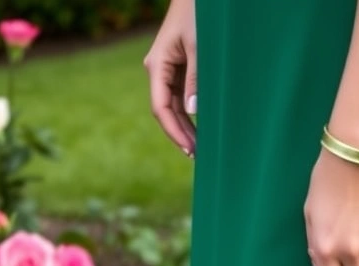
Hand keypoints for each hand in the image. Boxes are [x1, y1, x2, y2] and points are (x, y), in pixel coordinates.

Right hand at [143, 0, 196, 156]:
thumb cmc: (198, 16)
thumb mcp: (199, 47)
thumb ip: (196, 78)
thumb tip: (193, 111)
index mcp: (158, 66)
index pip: (160, 108)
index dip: (174, 131)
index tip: (189, 148)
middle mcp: (159, 70)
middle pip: (165, 111)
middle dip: (180, 134)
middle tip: (198, 156)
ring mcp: (168, 71)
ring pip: (173, 106)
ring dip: (185, 127)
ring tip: (199, 148)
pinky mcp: (179, 69)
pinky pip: (181, 97)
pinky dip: (189, 114)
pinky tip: (199, 128)